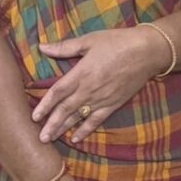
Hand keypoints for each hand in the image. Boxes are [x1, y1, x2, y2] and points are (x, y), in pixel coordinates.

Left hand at [32, 25, 166, 143]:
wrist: (147, 51)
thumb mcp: (89, 41)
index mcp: (80, 73)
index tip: (34, 117)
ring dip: (63, 129)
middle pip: (65, 110)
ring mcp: (101, 99)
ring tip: (51, 139)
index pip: (58, 92)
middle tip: (39, 138)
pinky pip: (96, 120)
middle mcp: (89, 89)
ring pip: (78, 117)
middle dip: (51, 124)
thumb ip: (64, 47)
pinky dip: (85, 130)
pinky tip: (76, 138)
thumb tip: (42, 47)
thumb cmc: (117, 42)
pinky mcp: (113, 104)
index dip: (45, 105)